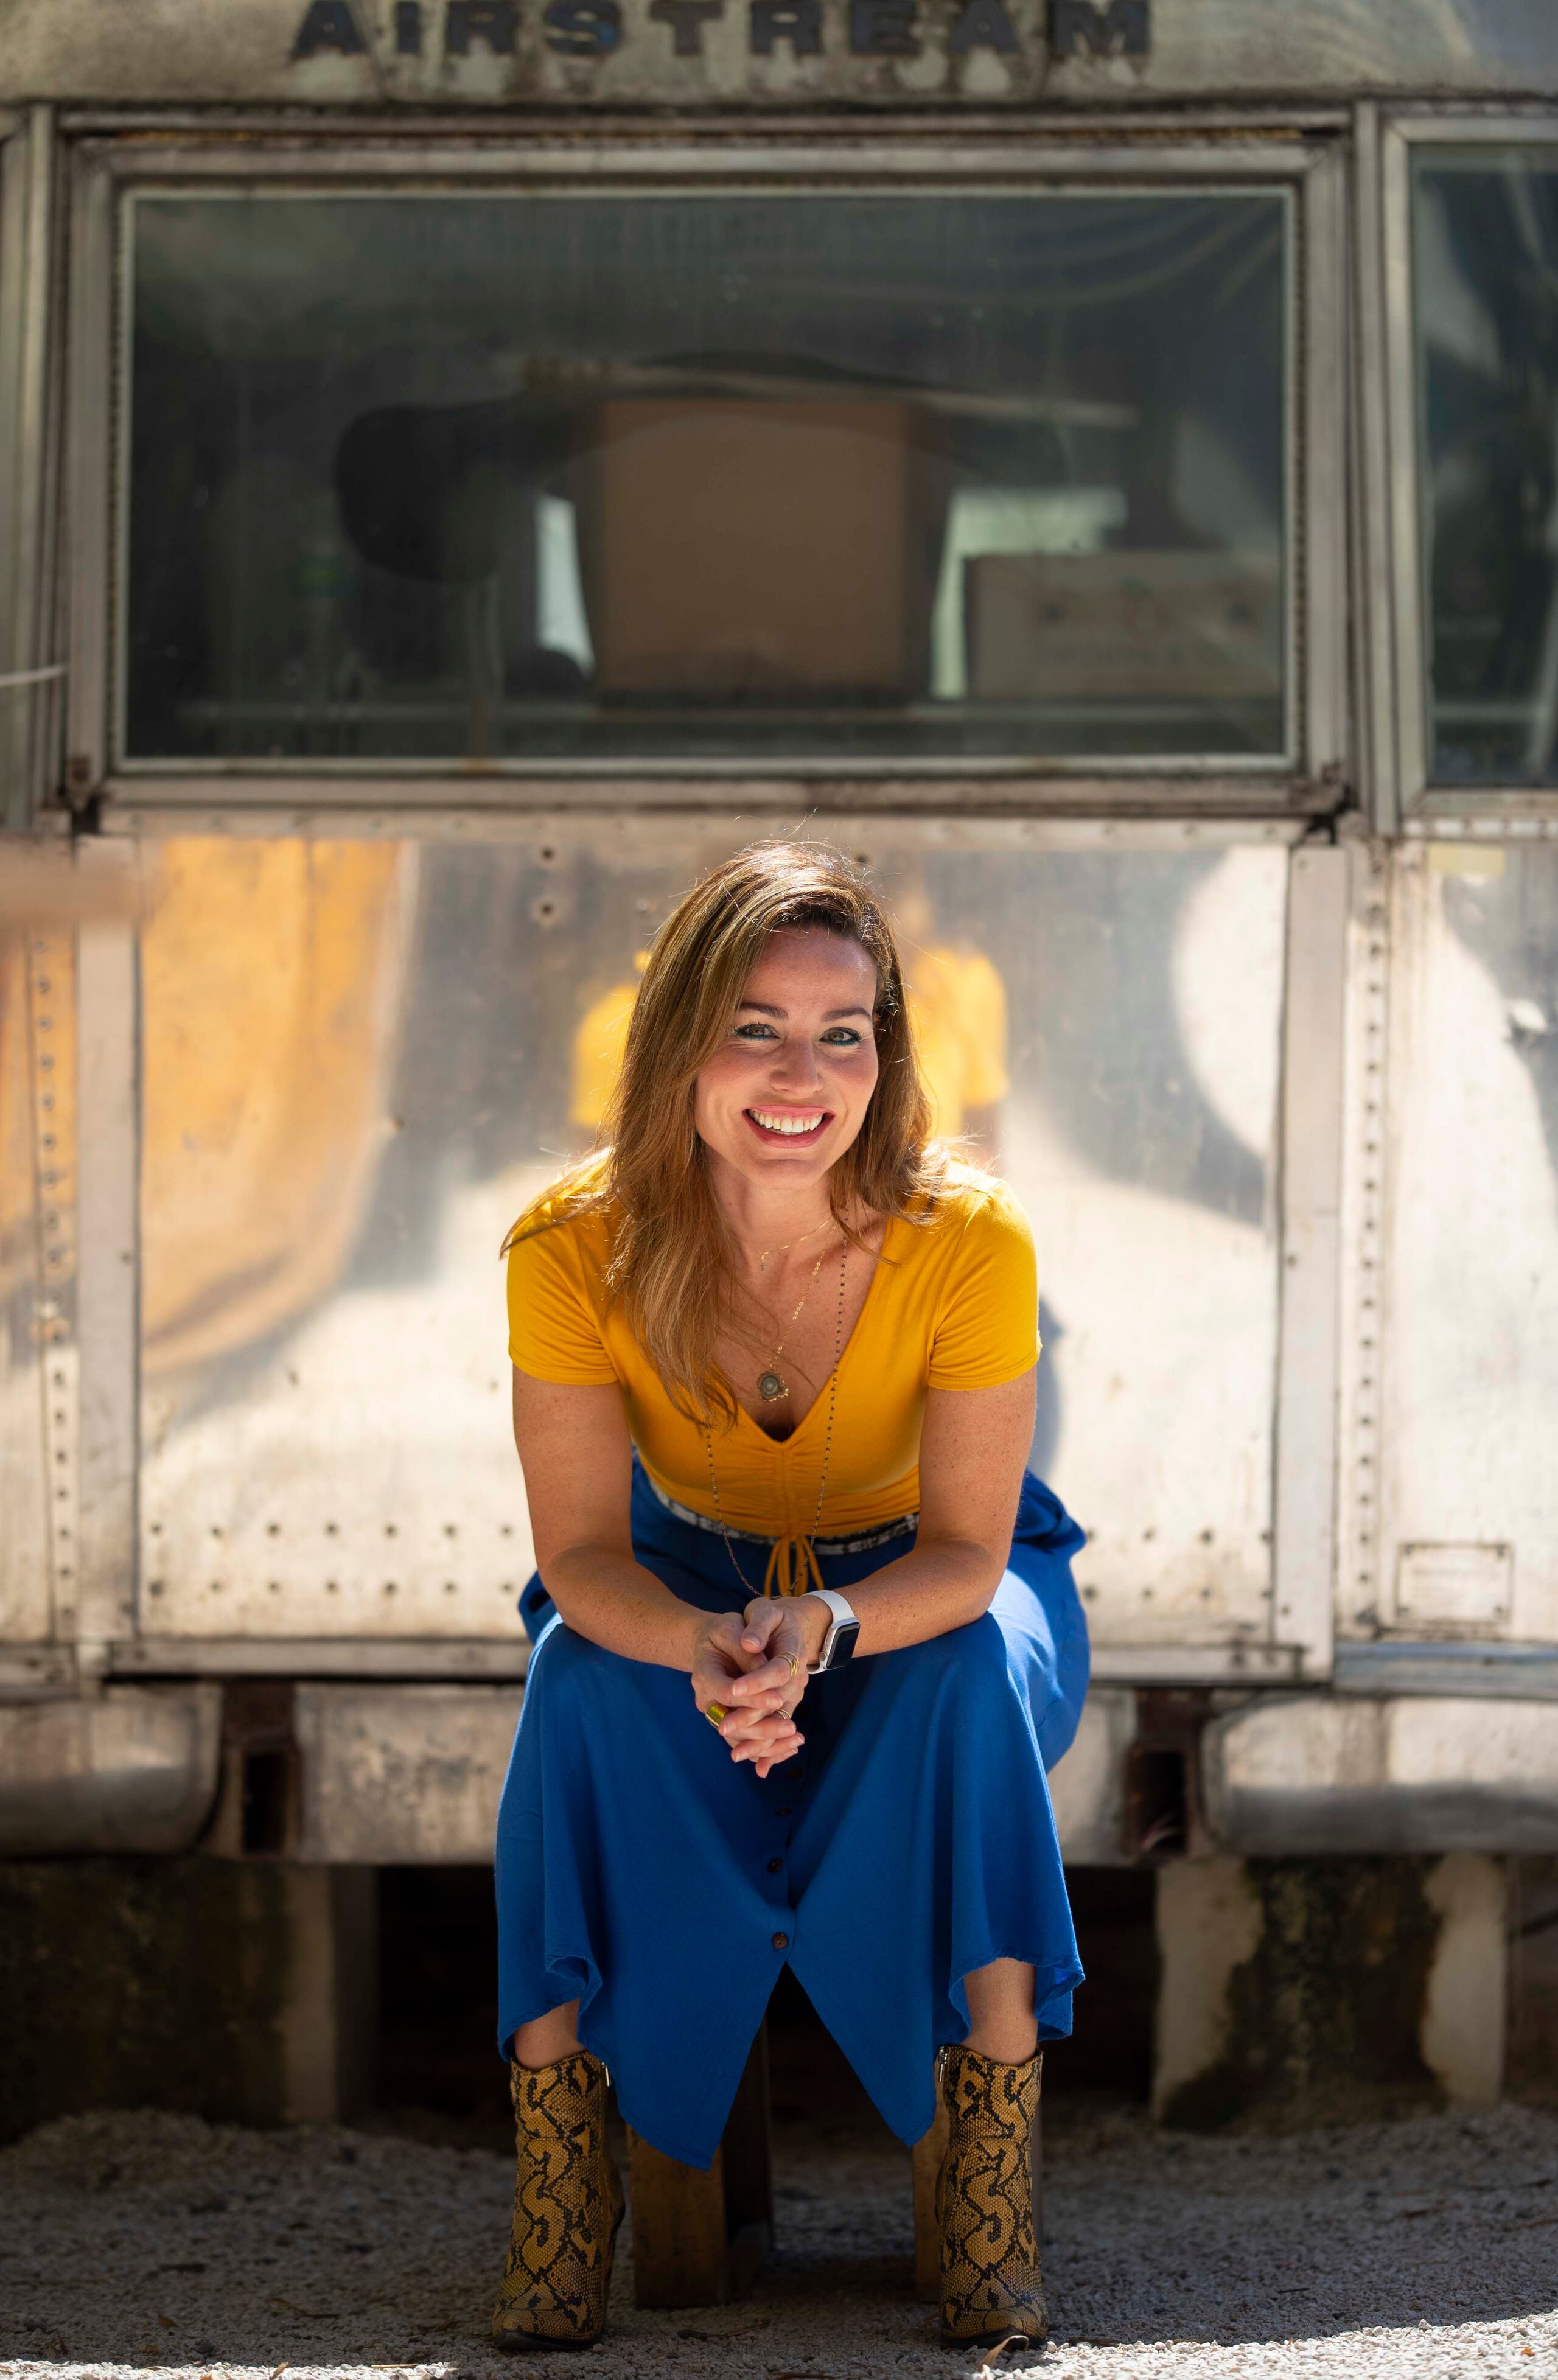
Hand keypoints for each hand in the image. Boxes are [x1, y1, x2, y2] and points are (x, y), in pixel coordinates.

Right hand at [690, 1610, 804, 1776]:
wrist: (713, 1643)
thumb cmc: (723, 1632)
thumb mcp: (731, 1629)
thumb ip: (745, 1650)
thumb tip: (764, 1666)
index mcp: (703, 1675)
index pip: (727, 1693)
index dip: (752, 1697)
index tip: (777, 1698)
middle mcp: (707, 1699)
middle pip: (732, 1723)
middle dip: (763, 1727)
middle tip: (791, 1728)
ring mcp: (717, 1713)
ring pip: (740, 1738)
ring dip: (768, 1743)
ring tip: (796, 1742)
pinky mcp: (730, 1719)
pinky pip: (746, 1740)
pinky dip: (766, 1747)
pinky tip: (790, 1748)